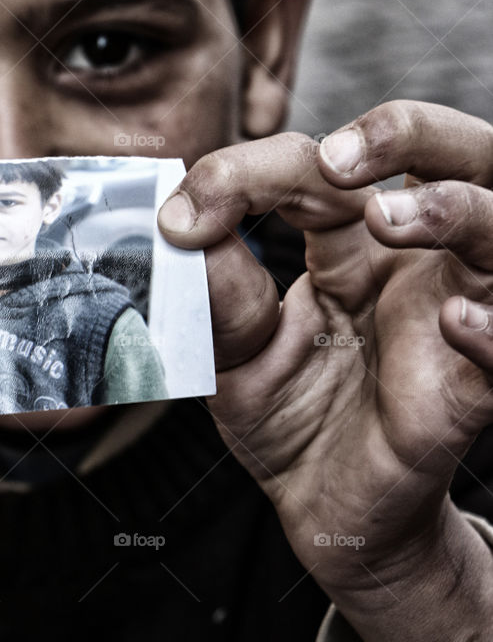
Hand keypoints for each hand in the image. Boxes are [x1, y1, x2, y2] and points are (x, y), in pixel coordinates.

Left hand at [159, 101, 492, 641]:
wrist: (323, 509)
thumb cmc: (291, 418)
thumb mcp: (235, 353)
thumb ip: (218, 291)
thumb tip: (181, 218)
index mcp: (353, 242)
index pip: (324, 170)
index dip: (258, 171)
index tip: (189, 208)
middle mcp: (415, 262)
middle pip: (452, 158)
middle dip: (408, 132)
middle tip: (338, 155)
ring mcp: (457, 313)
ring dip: (452, 208)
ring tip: (387, 217)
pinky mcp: (475, 385)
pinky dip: (489, 329)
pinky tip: (456, 321)